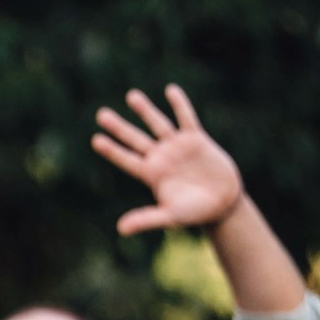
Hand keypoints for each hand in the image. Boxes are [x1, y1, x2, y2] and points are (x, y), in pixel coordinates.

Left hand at [91, 83, 243, 235]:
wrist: (223, 204)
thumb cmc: (196, 213)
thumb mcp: (170, 216)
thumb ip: (146, 219)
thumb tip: (121, 230)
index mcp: (152, 175)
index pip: (127, 160)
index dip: (112, 150)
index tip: (95, 140)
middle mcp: (162, 158)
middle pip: (136, 139)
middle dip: (119, 127)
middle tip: (101, 114)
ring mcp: (178, 147)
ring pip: (157, 124)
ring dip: (145, 110)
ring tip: (131, 96)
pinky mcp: (196, 140)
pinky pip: (186, 119)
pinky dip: (179, 105)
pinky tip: (170, 90)